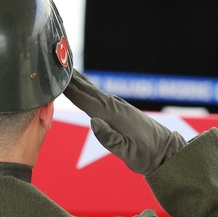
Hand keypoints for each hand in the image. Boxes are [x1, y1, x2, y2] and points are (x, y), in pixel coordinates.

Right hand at [62, 71, 185, 175]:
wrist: (165, 150)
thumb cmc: (146, 155)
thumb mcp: (129, 153)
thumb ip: (111, 139)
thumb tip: (93, 122)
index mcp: (112, 115)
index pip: (84, 99)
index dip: (68, 88)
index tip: (54, 77)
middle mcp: (113, 105)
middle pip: (85, 88)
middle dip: (69, 77)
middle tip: (52, 61)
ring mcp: (116, 104)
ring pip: (90, 88)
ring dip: (75, 78)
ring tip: (61, 66)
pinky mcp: (117, 107)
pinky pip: (96, 93)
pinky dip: (84, 85)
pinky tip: (79, 80)